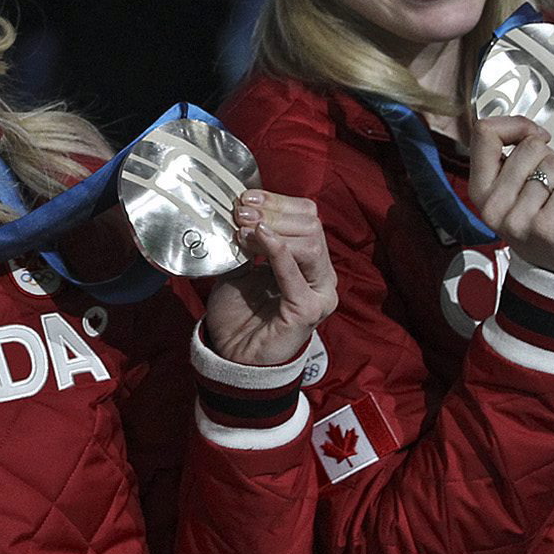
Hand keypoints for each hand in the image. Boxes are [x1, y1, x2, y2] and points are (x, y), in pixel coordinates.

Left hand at [203, 190, 338, 366]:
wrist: (232, 357)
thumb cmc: (239, 314)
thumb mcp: (240, 268)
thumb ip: (248, 244)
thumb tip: (241, 212)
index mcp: (309, 262)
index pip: (307, 218)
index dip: (279, 202)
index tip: (246, 197)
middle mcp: (321, 275)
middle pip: (311, 227)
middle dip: (275, 212)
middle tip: (241, 210)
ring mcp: (319, 293)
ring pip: (310, 245)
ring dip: (275, 229)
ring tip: (244, 227)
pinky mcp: (308, 310)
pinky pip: (296, 274)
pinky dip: (279, 251)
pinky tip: (262, 237)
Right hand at [468, 116, 553, 281]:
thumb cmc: (542, 219)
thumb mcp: (515, 190)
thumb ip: (513, 159)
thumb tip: (532, 130)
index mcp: (479, 190)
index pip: (484, 133)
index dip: (517, 125)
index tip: (536, 137)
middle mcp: (492, 205)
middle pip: (531, 146)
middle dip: (551, 160)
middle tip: (550, 188)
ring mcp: (517, 219)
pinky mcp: (547, 227)